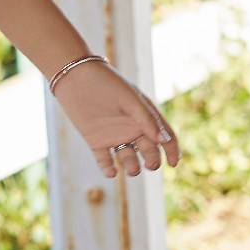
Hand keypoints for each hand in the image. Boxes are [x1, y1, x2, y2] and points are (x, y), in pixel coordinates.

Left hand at [52, 56, 178, 178]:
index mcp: (145, 116)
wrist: (76, 77)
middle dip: (152, 159)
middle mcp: (132, 128)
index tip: (173, 163)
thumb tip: (164, 140)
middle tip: (151, 164)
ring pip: (127, 157)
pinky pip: (104, 160)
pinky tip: (111, 172)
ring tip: (133, 170)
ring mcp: (115, 136)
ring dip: (132, 165)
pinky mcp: (96, 142)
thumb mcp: (131, 100)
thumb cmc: (108, 83)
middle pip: (148, 150)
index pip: (164, 136)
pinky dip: (108, 168)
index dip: (172, 150)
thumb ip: (147, 120)